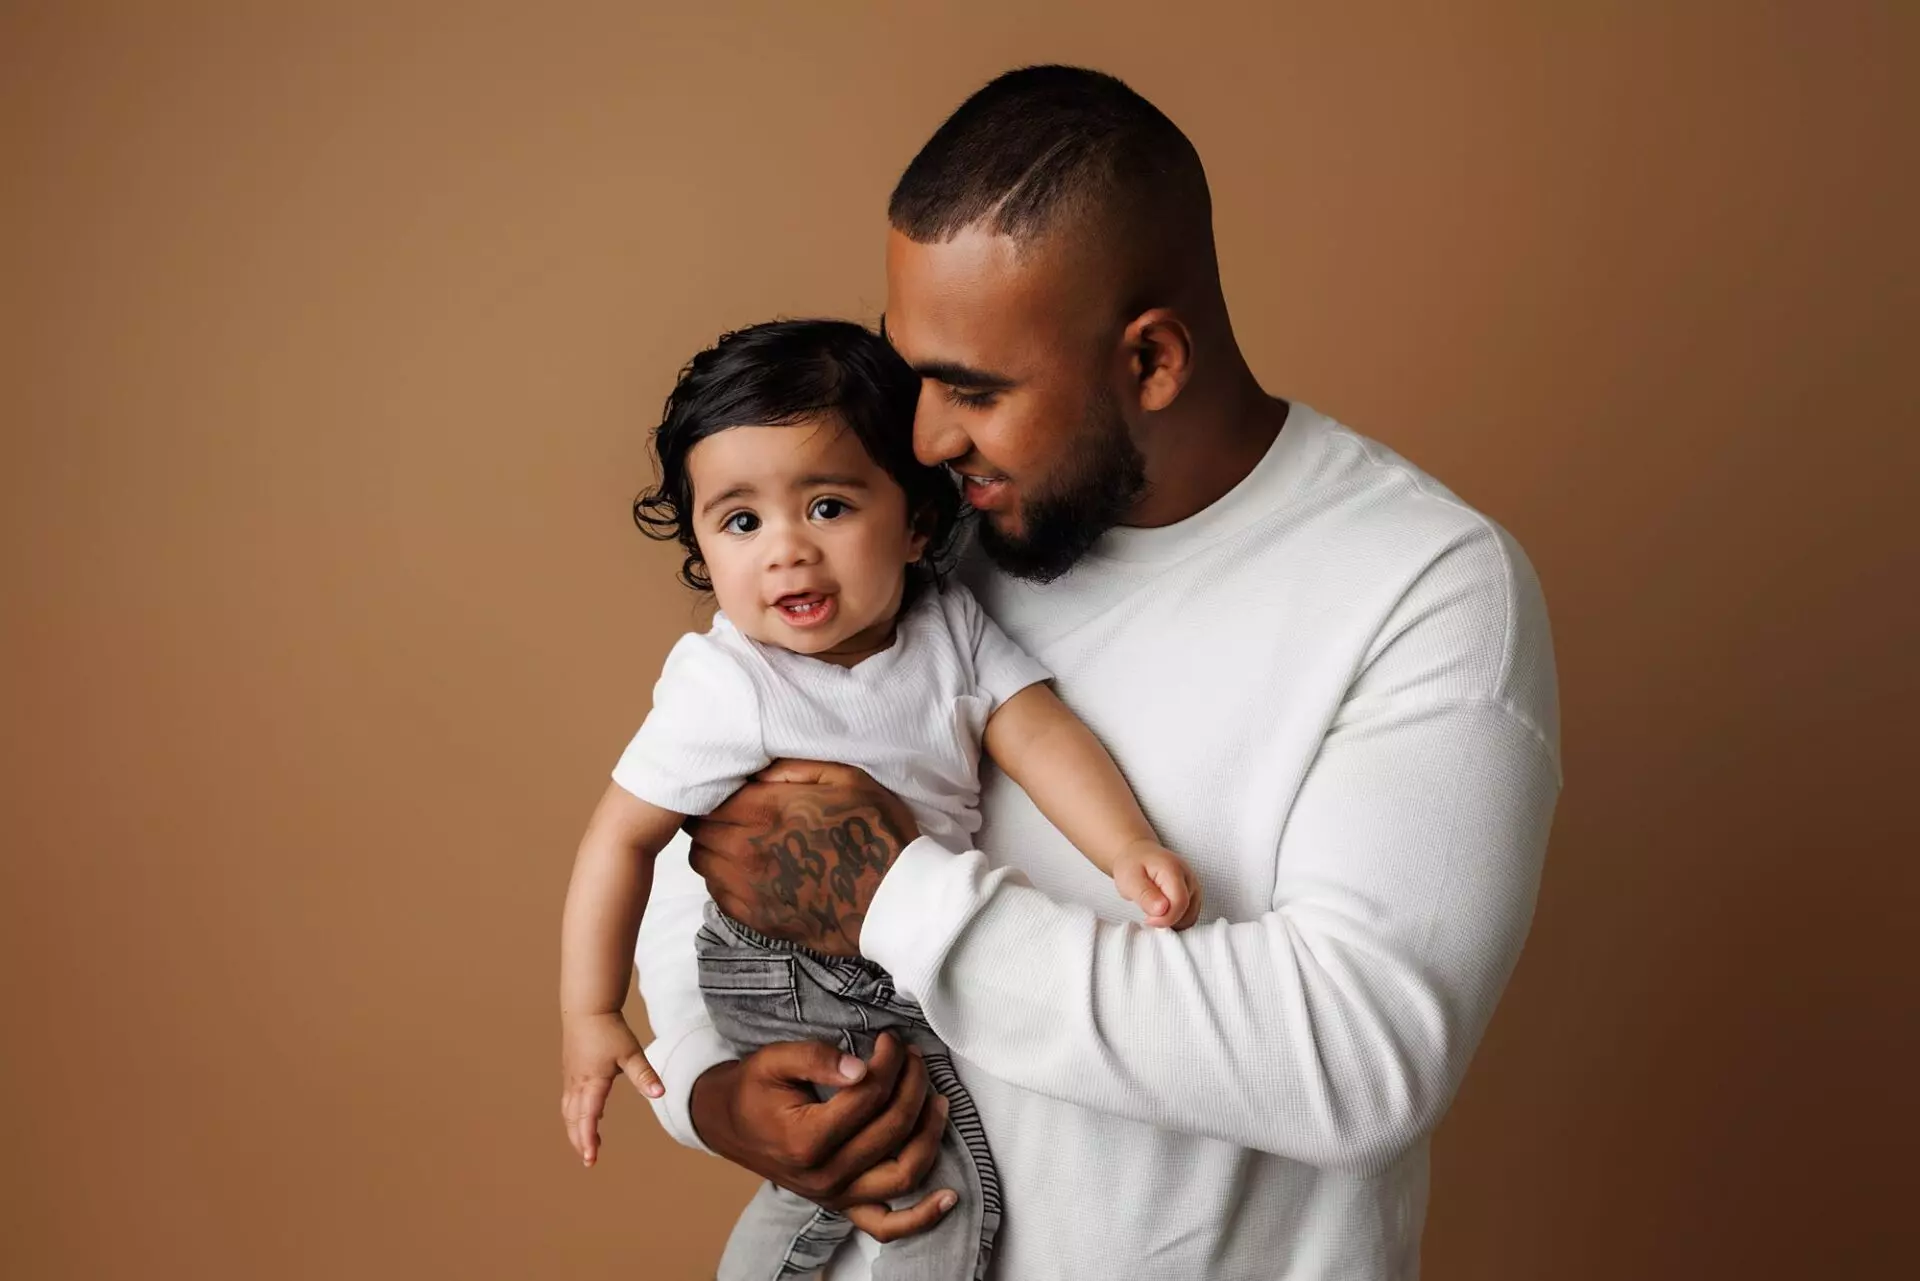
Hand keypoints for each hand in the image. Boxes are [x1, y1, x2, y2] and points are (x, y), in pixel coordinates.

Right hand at [559, 1010, 662, 1166]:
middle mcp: (578, 1083)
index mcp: (592, 1082)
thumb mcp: (630, 1052)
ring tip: (586, 1144)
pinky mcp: (571, 1071)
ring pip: (569, 1111)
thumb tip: (660, 1093)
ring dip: (575, 1129)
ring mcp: (571, 1078)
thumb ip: (644, 1074)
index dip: (588, 1138)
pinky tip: (586, 1116)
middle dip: (580, 1140)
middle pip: (574, 1119)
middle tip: (589, 1160)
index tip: (591, 1157)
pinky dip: (574, 1114)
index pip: (588, 1117)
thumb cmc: (608, 1029)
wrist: (587, 1008)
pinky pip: (569, 1100)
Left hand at [687, 760, 920, 955]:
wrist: (895, 902)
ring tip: (742, 842)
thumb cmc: (876, 833)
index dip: (715, 790)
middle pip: (698, 829)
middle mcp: (746, 850)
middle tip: (735, 813)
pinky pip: (717, 893)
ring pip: (702, 861)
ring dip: (715, 848)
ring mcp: (748, 888)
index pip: (708, 796)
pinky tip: (754, 872)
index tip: (730, 790)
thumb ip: (794, 767)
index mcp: (766, 810)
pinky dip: (726, 879)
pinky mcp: (756, 918)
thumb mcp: (847, 779)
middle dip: (712, 817)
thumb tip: (754, 769)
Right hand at [690, 1032, 958, 1242]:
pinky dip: (922, 1216)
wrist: (726, 1123)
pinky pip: (888, 1225)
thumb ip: (817, 1058)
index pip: (868, 1097)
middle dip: (913, 1086)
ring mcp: (836, 1196)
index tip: (891, 1039)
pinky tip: (950, 1197)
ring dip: (930, 1135)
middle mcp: (824, 1177)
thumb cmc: (752, 1089)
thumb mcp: (773, 1060)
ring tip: (938, 1099)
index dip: (889, 1062)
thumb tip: (863, 1067)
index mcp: (805, 1141)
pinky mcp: (843, 1206)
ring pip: (903, 1174)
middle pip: (892, 1130)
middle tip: (915, 1057)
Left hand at [1113, 840, 1202, 928]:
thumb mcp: (1129, 879)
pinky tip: (1161, 913)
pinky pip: (1189, 915)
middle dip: (1168, 920)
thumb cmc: (1131, 865)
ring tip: (1154, 911)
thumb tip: (1162, 910)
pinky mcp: (1192, 894)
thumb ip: (1145, 895)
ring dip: (1172, 921)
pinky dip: (1176, 919)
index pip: (1180, 903)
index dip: (1164, 918)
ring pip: (1190, 917)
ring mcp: (1193, 886)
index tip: (1147, 919)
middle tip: (1148, 914)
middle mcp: (1189, 878)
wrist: (1136, 854)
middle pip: (1188, 912)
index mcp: (1174, 871)